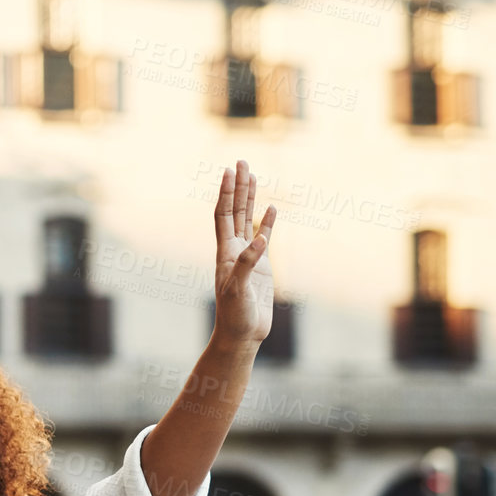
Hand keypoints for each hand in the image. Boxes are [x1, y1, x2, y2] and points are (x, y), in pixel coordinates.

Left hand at [211, 159, 276, 345]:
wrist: (242, 334)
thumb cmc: (235, 315)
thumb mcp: (238, 289)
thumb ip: (247, 264)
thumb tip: (259, 240)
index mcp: (224, 252)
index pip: (223, 215)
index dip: (225, 193)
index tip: (228, 171)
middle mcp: (234, 250)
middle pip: (235, 210)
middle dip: (238, 186)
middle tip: (242, 161)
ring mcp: (248, 256)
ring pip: (248, 220)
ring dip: (250, 198)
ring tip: (253, 175)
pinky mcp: (262, 266)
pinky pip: (265, 237)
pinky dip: (268, 222)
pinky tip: (272, 208)